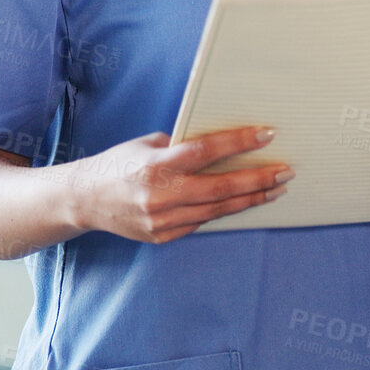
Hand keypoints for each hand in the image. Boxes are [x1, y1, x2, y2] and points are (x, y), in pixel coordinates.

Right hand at [65, 126, 291, 243]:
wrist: (84, 200)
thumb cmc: (120, 163)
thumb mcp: (148, 145)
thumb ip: (182, 147)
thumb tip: (224, 143)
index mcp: (156, 164)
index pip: (206, 151)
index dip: (239, 142)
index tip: (267, 133)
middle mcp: (160, 195)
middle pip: (221, 188)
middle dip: (258, 179)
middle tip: (285, 171)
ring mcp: (161, 220)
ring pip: (217, 210)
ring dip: (250, 199)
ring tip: (275, 188)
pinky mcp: (162, 236)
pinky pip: (201, 222)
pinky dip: (224, 212)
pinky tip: (245, 202)